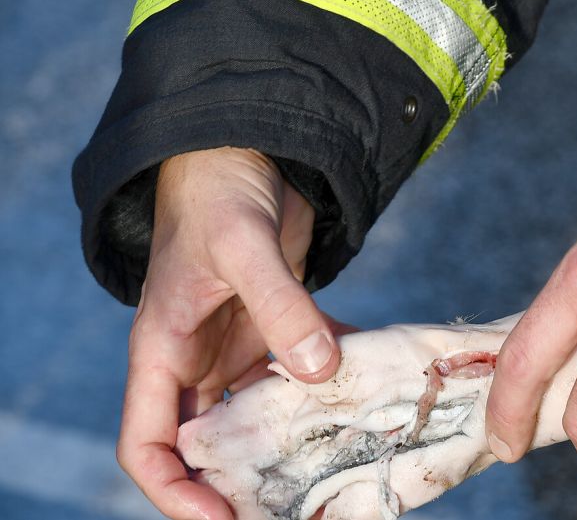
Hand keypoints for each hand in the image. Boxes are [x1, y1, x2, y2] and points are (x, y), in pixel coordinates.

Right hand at [117, 147, 354, 519]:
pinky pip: (304, 372)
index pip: (148, 444)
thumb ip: (281, 305)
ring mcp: (240, 347)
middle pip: (210, 446)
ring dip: (298, 440)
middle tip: (300, 506)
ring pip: (263, 416)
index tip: (222, 517)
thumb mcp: (243, 244)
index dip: (175, 491)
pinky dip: (335, 385)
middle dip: (245, 482)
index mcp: (164, 351)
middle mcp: (198, 361)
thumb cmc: (219, 188)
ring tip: (345, 464)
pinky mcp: (278, 328)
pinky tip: (374, 394)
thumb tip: (318, 369)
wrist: (244, 148)